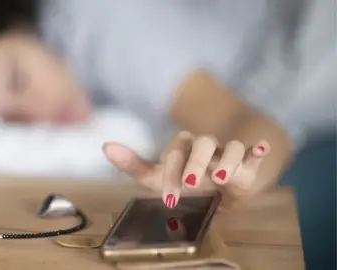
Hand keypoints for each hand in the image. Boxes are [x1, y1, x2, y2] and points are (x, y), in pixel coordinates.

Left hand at [103, 131, 269, 210]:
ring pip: (230, 147)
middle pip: (202, 143)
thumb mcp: (158, 176)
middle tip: (191, 183)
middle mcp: (204, 147)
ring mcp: (226, 153)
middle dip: (196, 163)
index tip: (170, 198)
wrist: (216, 183)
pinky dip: (257, 149)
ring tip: (220, 179)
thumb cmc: (183, 179)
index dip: (171, 173)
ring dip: (227, 160)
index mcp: (182, 147)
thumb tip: (105, 145)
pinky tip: (259, 147)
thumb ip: (134, 164)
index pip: (175, 152)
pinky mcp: (247, 162)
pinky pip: (253, 151)